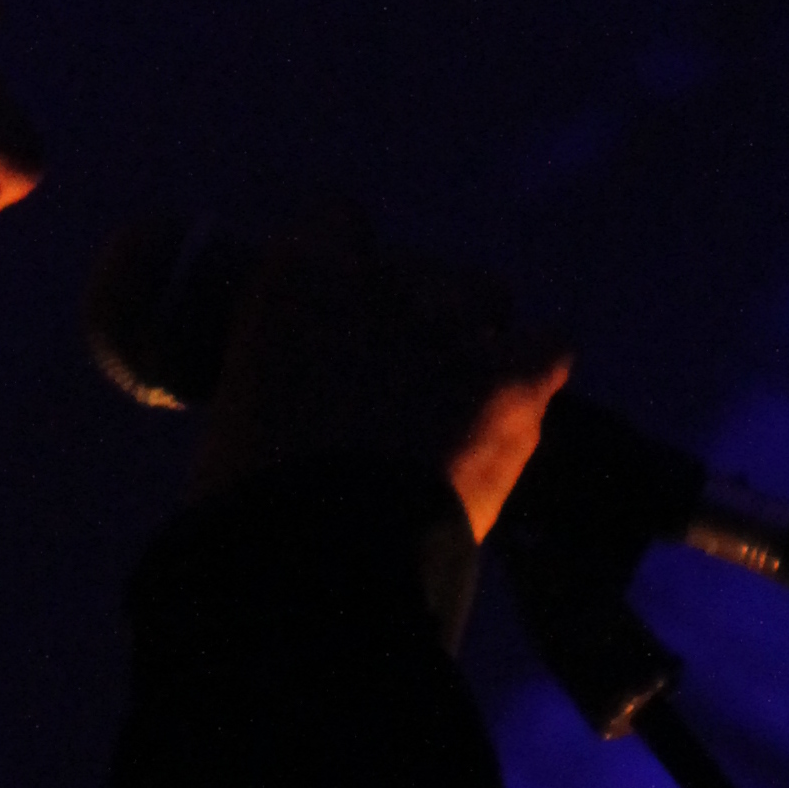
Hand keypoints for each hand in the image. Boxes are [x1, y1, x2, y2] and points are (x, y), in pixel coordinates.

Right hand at [191, 210, 568, 544]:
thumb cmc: (250, 509)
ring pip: (482, 297)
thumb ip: (282, 380)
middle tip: (398, 373)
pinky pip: (547, 345)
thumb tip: (311, 406)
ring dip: (473, 334)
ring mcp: (447, 332)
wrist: (315, 567)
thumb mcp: (241, 420)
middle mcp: (377, 285)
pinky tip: (514, 405)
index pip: (337, 220)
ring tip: (460, 390)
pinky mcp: (506, 385)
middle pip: (415, 267)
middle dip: (411, 310)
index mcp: (295, 280)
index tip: (340, 315)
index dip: (343, 268)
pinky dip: (532, 368)